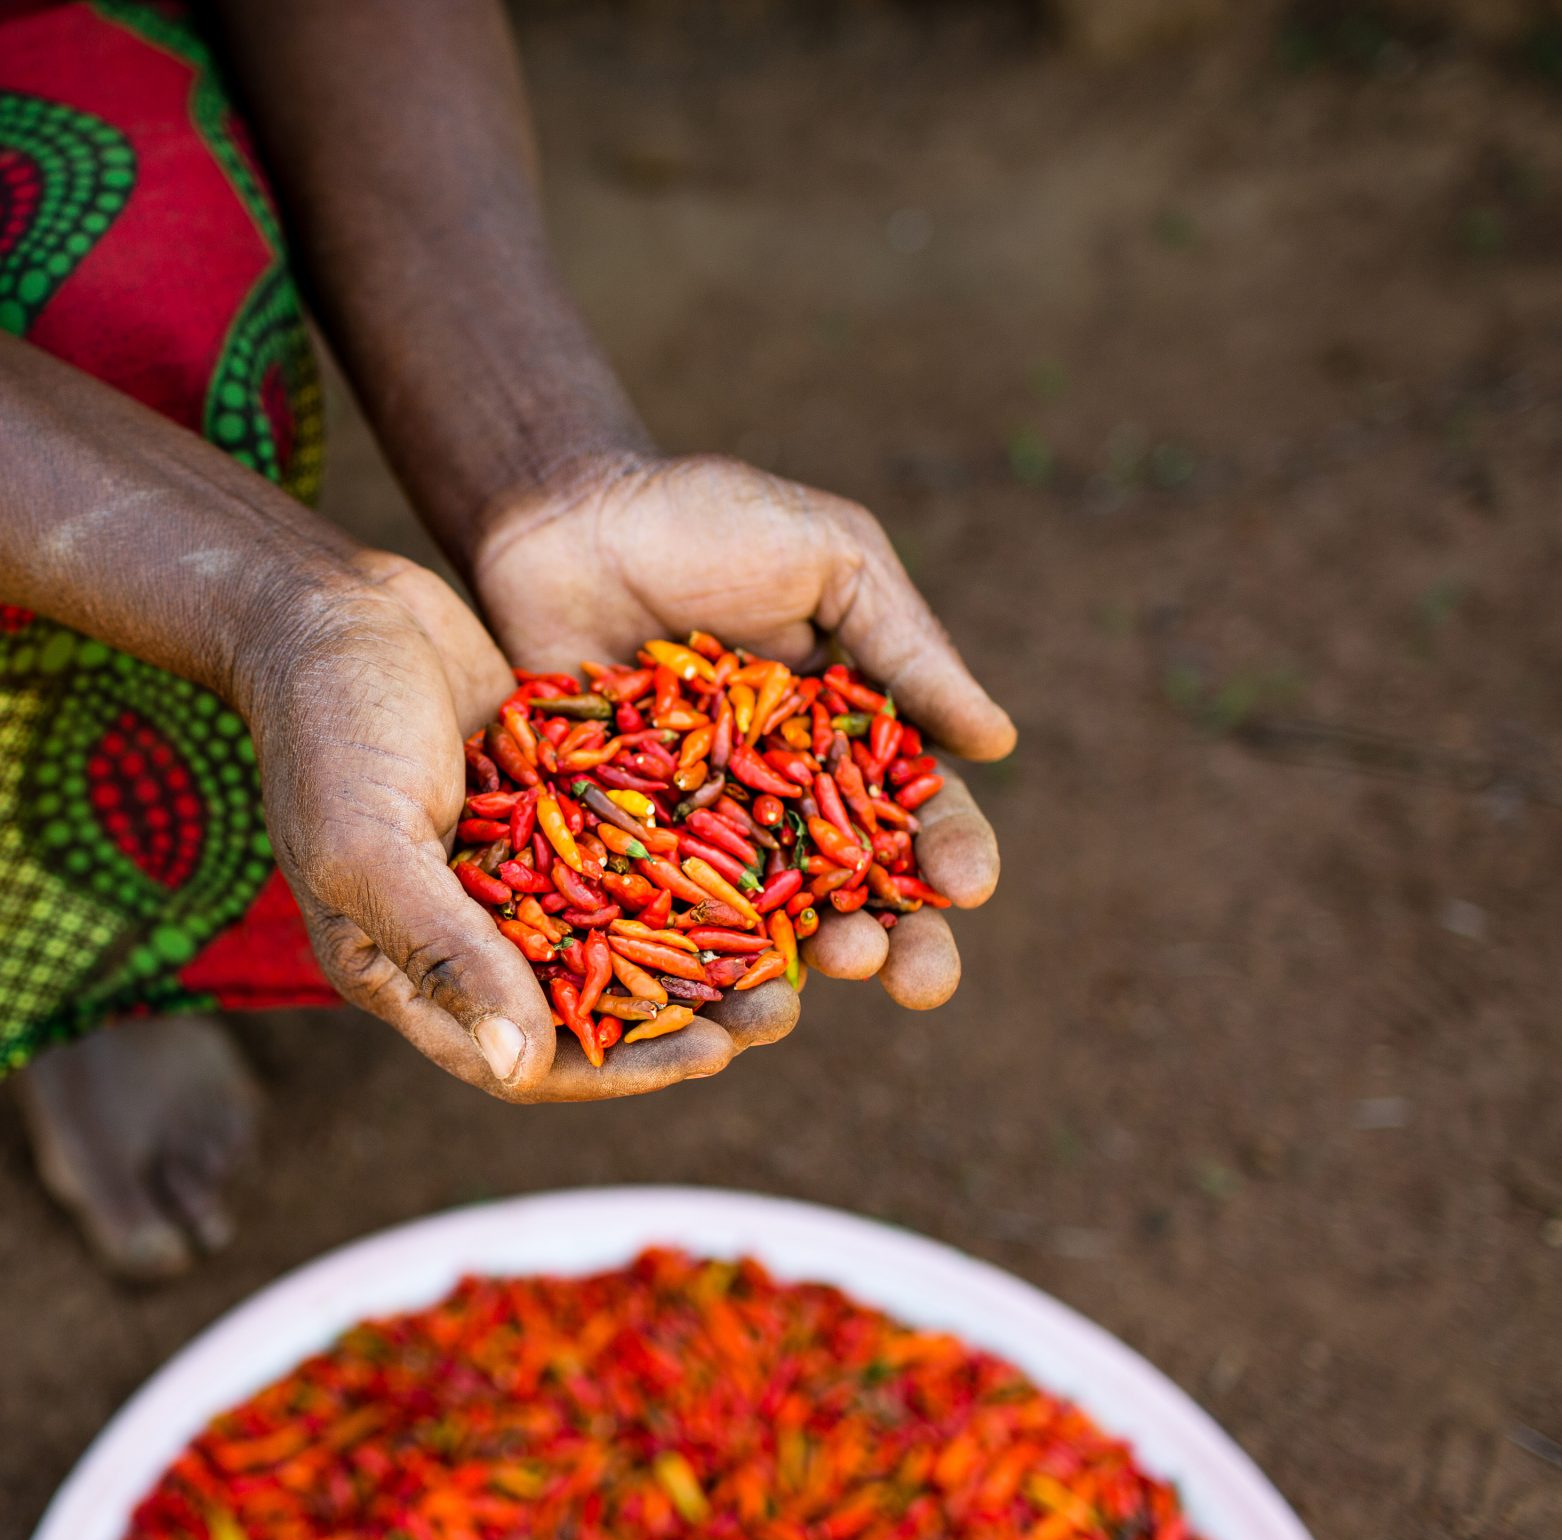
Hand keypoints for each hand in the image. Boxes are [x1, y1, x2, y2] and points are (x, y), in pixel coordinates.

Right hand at [243, 555, 797, 1099]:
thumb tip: (522, 1066)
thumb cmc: (324, 725)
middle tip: (783, 1010)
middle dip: (687, 1015)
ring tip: (797, 944)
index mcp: (402, 970)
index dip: (622, 1067)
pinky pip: (626, 849)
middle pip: (589, 1007)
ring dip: (703, 944)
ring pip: (621, 932)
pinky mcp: (543, 801)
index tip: (716, 1053)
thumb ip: (446, 950)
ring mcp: (507, 867)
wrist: (325, 599)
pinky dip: (688, 857)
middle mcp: (462, 931)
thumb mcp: (371, 844)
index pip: (524, 1061)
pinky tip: (768, 848)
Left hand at [470, 452, 1015, 1009]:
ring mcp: (694, 830)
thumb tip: (997, 741)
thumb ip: (905, 646)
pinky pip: (643, 912)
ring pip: (755, 925)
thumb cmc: (706, 520)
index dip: (950, 854)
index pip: (918, 815)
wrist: (564, 513)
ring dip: (787, 975)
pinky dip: (669, 962)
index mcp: (848, 744)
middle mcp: (780, 804)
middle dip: (894, 945)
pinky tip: (691, 1003)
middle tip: (912, 980)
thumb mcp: (828, 557)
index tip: (967, 884)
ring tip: (803, 1005)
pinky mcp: (610, 842)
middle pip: (852, 894)